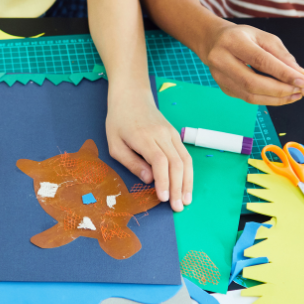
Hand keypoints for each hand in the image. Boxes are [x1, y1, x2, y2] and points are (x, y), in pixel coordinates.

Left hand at [106, 91, 192, 211]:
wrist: (131, 96)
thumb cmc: (119, 121)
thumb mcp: (115, 144)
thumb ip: (131, 162)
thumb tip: (149, 179)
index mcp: (143, 137)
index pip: (159, 161)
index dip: (163, 181)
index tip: (164, 198)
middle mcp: (161, 135)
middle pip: (176, 163)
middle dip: (178, 187)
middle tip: (178, 207)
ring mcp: (171, 133)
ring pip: (185, 159)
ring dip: (187, 182)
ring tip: (186, 200)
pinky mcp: (175, 134)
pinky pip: (185, 155)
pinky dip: (188, 172)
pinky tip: (186, 186)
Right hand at [202, 24, 303, 104]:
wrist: (213, 42)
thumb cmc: (241, 37)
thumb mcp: (263, 37)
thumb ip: (281, 55)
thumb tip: (299, 73)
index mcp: (233, 42)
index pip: (260, 60)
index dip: (282, 73)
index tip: (302, 80)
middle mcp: (221, 60)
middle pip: (252, 82)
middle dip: (280, 90)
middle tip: (299, 90)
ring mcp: (220, 77)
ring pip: (249, 95)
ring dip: (275, 98)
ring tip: (294, 95)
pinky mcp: (223, 88)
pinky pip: (247, 98)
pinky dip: (267, 99)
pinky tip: (280, 96)